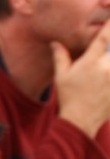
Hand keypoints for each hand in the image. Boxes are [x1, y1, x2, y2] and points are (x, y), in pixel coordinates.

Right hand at [53, 18, 109, 137]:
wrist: (81, 122)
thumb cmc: (70, 98)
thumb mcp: (62, 77)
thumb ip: (61, 57)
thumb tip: (55, 43)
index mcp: (91, 62)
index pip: (104, 37)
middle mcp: (106, 67)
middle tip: (104, 52)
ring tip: (104, 67)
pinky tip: (108, 80)